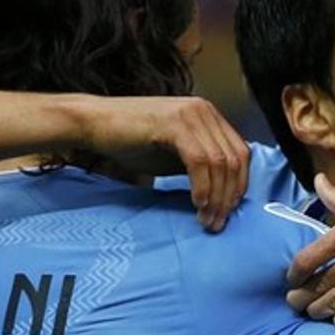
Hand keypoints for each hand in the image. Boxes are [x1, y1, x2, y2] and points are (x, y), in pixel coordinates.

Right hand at [81, 95, 248, 231]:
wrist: (94, 123)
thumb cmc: (131, 141)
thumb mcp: (175, 156)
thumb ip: (200, 167)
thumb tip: (222, 194)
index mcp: (210, 117)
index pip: (241, 153)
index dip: (240, 185)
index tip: (230, 211)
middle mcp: (206, 111)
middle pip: (234, 159)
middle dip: (229, 196)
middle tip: (219, 223)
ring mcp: (191, 114)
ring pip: (219, 162)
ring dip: (216, 196)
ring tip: (207, 219)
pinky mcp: (174, 123)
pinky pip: (198, 160)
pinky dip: (202, 185)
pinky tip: (196, 203)